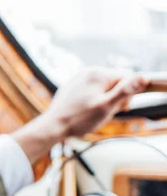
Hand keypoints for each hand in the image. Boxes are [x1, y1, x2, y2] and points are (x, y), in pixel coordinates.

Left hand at [13, 69, 147, 163]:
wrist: (54, 125)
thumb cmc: (80, 118)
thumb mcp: (107, 106)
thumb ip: (125, 91)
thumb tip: (142, 77)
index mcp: (98, 73)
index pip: (127, 77)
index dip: (128, 94)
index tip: (122, 108)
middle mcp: (88, 71)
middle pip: (115, 81)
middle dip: (115, 97)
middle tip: (106, 112)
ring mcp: (79, 77)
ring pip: (104, 86)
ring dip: (105, 99)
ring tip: (94, 112)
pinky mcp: (73, 84)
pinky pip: (92, 89)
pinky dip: (94, 98)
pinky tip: (86, 110)